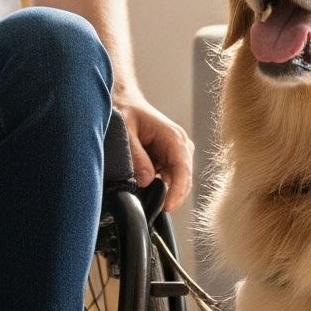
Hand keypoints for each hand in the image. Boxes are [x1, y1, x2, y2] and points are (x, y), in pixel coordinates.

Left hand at [117, 94, 192, 208]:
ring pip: (178, 182)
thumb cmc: (127, 111)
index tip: (167, 206)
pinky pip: (169, 180)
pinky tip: (147, 189)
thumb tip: (146, 181)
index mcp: (174, 137)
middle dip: (172, 196)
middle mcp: (181, 146)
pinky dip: (160, 188)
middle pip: (184, 180)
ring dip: (165, 192)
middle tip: (155, 209)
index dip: (177, 191)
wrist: (126, 101)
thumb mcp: (126, 131)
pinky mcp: (169, 161)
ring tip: (146, 197)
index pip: (183, 169)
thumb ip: (136, 155)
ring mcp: (177, 154)